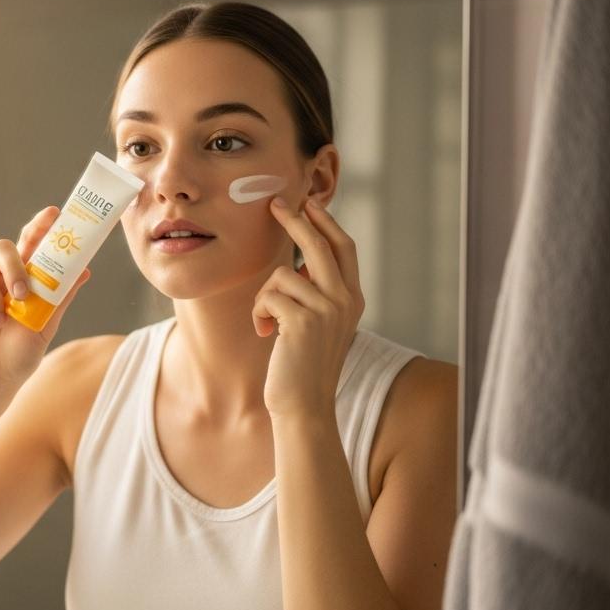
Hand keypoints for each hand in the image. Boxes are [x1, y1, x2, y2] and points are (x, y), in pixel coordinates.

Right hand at [0, 206, 90, 392]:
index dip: (39, 226)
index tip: (53, 214)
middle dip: (14, 265)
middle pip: (2, 248)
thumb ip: (60, 297)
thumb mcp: (45, 326)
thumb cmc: (18, 354)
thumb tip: (85, 270)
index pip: (30, 244)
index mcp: (20, 278)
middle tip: (22, 293)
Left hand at [254, 197, 363, 420]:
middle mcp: (345, 300)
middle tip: (274, 203)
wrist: (304, 407)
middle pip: (318, 244)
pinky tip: (263, 334)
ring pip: (280, 275)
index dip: (326, 222)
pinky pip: (267, 296)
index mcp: (352, 298)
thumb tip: (295, 266)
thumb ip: (315, 295)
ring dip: (263, 298)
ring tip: (266, 325)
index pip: (343, 248)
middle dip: (295, 220)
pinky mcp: (303, 321)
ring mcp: (326, 310)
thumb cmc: (302, 366)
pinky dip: (258, 314)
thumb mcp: (318, 325)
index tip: (308, 202)